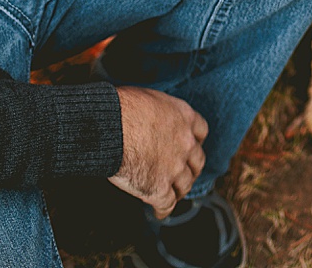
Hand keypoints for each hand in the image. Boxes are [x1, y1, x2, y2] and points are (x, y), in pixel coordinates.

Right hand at [109, 86, 208, 218]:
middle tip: (184, 173)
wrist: (109, 126)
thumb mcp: (150, 98)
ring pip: (185, 185)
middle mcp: (185, 143)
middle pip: (197, 161)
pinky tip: (160, 212)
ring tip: (173, 194)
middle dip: (191, 168)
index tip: (191, 146)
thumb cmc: (122, 107)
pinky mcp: (158, 188)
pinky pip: (167, 204)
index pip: (201, 131)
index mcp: (184, 117)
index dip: (195, 141)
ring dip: (179, 190)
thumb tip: (151, 118)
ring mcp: (174, 168)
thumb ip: (160, 113)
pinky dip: (163, 210)